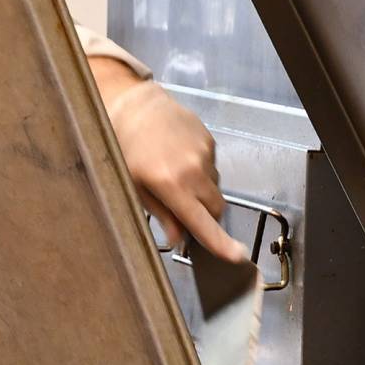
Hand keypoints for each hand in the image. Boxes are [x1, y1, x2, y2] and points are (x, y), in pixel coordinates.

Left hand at [98, 73, 246, 262]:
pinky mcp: (210, 140)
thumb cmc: (126, 149)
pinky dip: (200, 170)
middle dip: (206, 215)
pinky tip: (180, 159)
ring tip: (175, 174)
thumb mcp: (134, 187)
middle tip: (184, 209)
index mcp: (171, 185)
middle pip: (216, 208)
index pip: (202, 221)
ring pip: (215, 187)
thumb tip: (179, 239)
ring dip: (202, 190)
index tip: (237, 256)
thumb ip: (161, 214)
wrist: (136, 107)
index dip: (220, 242)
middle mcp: (192, 170)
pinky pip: (212, 166)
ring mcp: (204, 153)